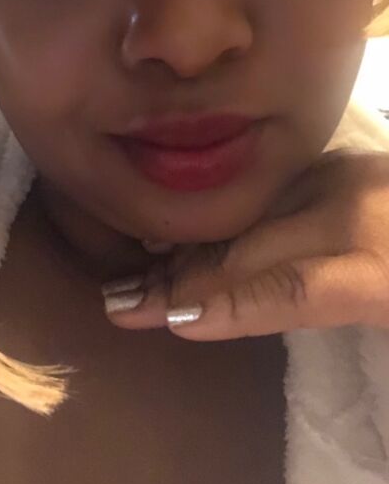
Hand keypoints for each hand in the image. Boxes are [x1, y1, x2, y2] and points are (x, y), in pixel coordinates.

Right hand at [103, 151, 388, 340]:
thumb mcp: (387, 301)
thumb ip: (315, 301)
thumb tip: (226, 312)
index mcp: (380, 267)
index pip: (292, 288)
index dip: (232, 305)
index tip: (174, 319)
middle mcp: (352, 211)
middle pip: (253, 251)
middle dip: (182, 281)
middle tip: (120, 305)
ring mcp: (338, 178)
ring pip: (243, 220)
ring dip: (182, 252)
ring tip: (129, 277)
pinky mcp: (330, 164)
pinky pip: (256, 196)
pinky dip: (211, 222)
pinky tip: (173, 232)